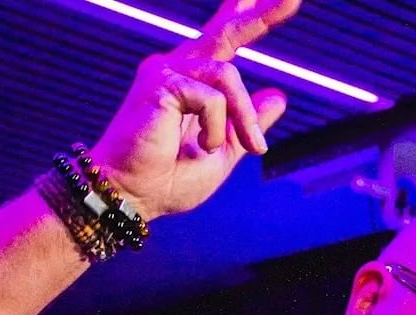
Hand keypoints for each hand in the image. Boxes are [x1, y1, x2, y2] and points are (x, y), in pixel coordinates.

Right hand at [89, 0, 300, 220]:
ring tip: (248, 148)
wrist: (137, 196)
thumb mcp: (224, 150)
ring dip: (244, 118)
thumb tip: (279, 97)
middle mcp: (177, 67)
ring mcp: (167, 72)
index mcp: (192, 81)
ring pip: (228, 76)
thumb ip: (247, 122)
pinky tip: (201, 147)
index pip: (224, 39)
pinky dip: (216, 129)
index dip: (249, 15)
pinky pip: (212, 98)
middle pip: (226, 32)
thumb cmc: (169, 179)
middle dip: (262, 16)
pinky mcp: (161, 84)